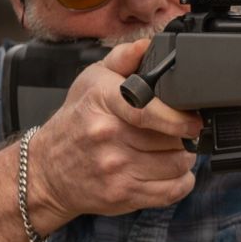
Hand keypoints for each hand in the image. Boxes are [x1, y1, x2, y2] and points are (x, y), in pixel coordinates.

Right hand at [25, 39, 200, 226]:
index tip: (194, 120)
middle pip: (170, 138)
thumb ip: (122, 59)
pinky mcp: (122, 196)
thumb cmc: (74, 122)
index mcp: (103, 102)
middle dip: (183, 135)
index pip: (147, 110)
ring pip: (176, 164)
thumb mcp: (90, 81)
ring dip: (184, 157)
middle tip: (179, 131)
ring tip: (173, 149)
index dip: (178, 117)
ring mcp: (115, 169)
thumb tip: (148, 45)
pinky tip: (172, 172)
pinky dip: (181, 182)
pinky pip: (171, 191)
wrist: (46, 170)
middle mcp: (108, 136)